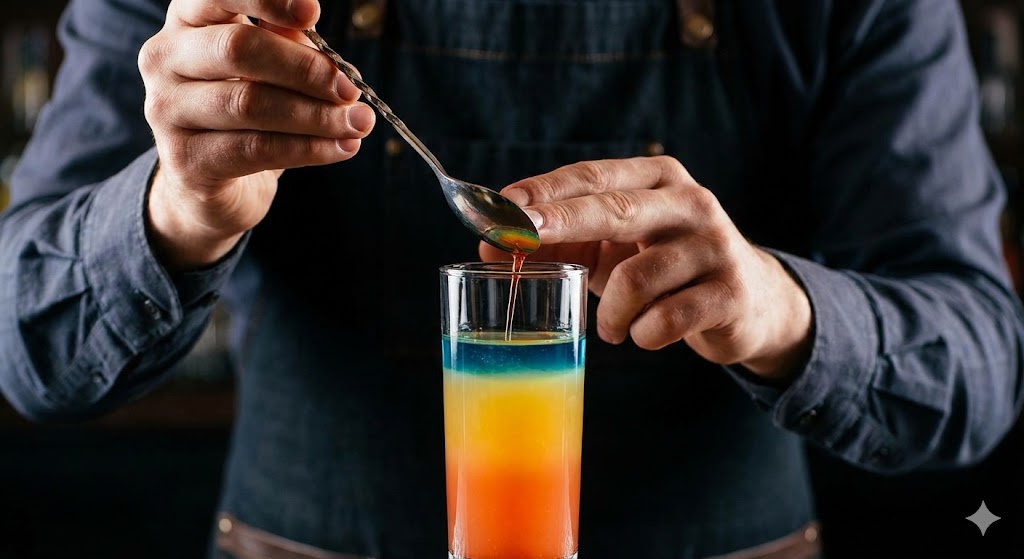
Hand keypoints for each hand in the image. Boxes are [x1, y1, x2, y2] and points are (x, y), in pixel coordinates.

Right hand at [138, 0, 374, 269]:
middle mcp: (165, 59)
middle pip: (238, 49)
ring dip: (316, 115)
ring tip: (358, 124)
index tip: (313, 13)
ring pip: (250, 104)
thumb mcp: (267, 74)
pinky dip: (307, 148)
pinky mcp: (184, 160)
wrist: (208, 185)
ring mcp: (167, 110)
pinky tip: (341, 148)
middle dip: (306, 69)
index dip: (265, 0)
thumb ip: (290, 50)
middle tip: (350, 89)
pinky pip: (255, 149)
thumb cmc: (243, 114)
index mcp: (187, 23)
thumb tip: (332, 57)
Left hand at [479, 156, 811, 380]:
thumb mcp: (611, 247)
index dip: (544, 192)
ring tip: (611, 326)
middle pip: (617, 209)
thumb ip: (558, 241)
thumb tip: (488, 246)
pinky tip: (645, 334)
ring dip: (611, 312)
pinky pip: (668, 319)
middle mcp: (689, 203)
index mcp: (655, 180)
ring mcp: (714, 247)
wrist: (748, 301)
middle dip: (561, 222)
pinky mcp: (729, 294)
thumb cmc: (661, 266)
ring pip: (639, 278)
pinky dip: (644, 334)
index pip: (591, 177)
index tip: (500, 208)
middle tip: (521, 239)